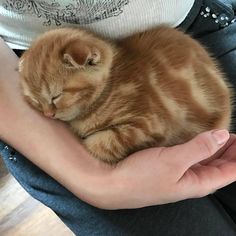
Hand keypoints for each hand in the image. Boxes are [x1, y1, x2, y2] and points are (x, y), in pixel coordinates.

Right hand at [92, 130, 235, 208]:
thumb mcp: (174, 161)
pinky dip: (199, 149)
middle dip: (230, 152)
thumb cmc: (143, 176)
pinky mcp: (168, 167)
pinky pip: (191, 158)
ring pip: (205, 162)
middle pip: (219, 167)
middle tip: (235, 134)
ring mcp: (179, 174)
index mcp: (199, 183)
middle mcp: (192, 180)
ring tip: (222, 136)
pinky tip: (199, 142)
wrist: (113, 183)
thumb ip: (200, 148)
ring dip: (216, 149)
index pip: (230, 171)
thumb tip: (223, 136)